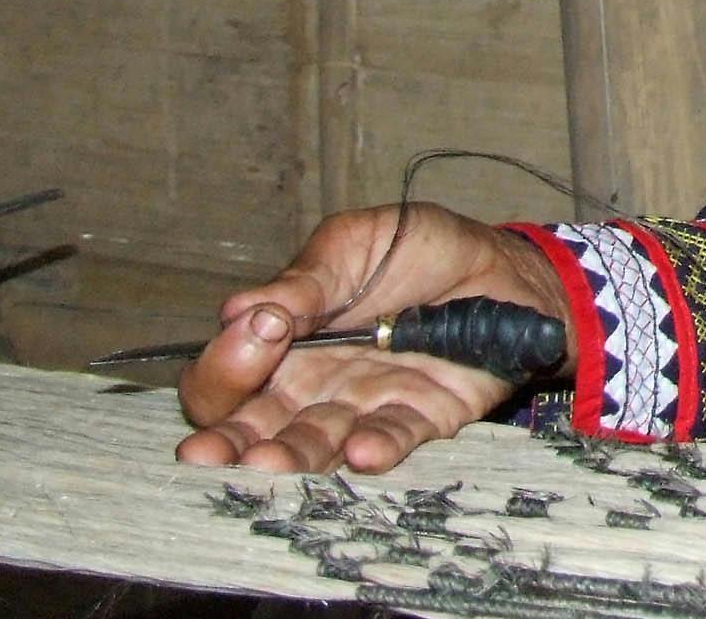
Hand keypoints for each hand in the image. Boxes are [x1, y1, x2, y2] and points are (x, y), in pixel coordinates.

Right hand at [173, 204, 570, 477]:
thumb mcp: (355, 244)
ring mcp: (365, 406)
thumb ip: (304, 280)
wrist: (498, 263)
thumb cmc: (416, 250)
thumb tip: (240, 310)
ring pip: (315, 445)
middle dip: (227, 441)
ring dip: (291, 456)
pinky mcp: (422, 417)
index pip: (225, 376)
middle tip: (207, 452)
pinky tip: (360, 451)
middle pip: (254, 426)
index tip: (255, 331)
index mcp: (282, 343)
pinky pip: (394, 439)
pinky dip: (376, 448)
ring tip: (270, 462)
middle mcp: (313, 386)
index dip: (224, 365)